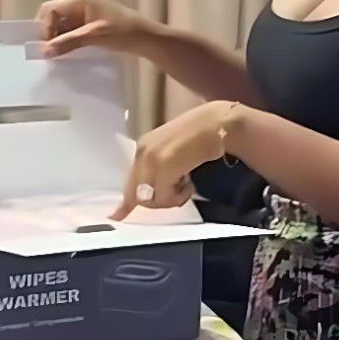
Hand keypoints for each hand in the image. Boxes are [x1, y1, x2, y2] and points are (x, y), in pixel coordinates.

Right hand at [36, 0, 155, 57]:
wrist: (147, 39)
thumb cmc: (123, 32)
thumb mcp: (93, 37)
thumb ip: (68, 42)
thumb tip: (45, 51)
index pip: (51, 8)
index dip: (45, 26)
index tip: (47, 45)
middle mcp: (81, 2)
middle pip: (54, 14)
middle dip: (48, 31)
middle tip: (49, 50)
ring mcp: (86, 12)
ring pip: (62, 23)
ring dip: (57, 37)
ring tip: (57, 53)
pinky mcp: (90, 22)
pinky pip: (71, 28)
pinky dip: (66, 39)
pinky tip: (67, 51)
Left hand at [112, 100, 232, 219]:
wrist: (220, 124)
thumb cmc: (202, 138)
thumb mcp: (173, 153)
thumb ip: (160, 170)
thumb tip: (151, 194)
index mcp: (143, 148)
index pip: (129, 181)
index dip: (127, 202)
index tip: (118, 216)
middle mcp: (143, 152)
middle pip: (136, 194)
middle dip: (156, 202)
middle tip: (178, 194)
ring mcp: (152, 158)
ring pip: (149, 199)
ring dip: (169, 200)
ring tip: (186, 187)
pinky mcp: (165, 165)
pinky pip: (164, 196)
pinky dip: (178, 197)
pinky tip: (190, 185)